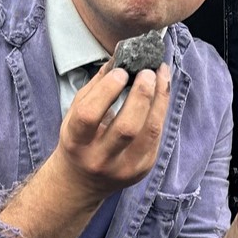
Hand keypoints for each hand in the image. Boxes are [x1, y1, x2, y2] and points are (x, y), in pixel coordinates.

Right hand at [55, 60, 171, 203]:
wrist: (83, 181)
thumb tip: (120, 56)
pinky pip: (157, 136)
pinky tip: (162, 91)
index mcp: (77, 142)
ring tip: (161, 74)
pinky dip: (161, 109)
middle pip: (127, 127)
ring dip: (159, 99)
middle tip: (148, 71)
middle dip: (142, 94)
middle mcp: (100, 158)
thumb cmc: (79, 139)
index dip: (107, 91)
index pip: (90, 116)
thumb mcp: (75, 113)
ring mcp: (125, 167)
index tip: (122, 71)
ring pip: (150, 131)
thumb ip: (96, 87)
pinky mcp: (143, 168)